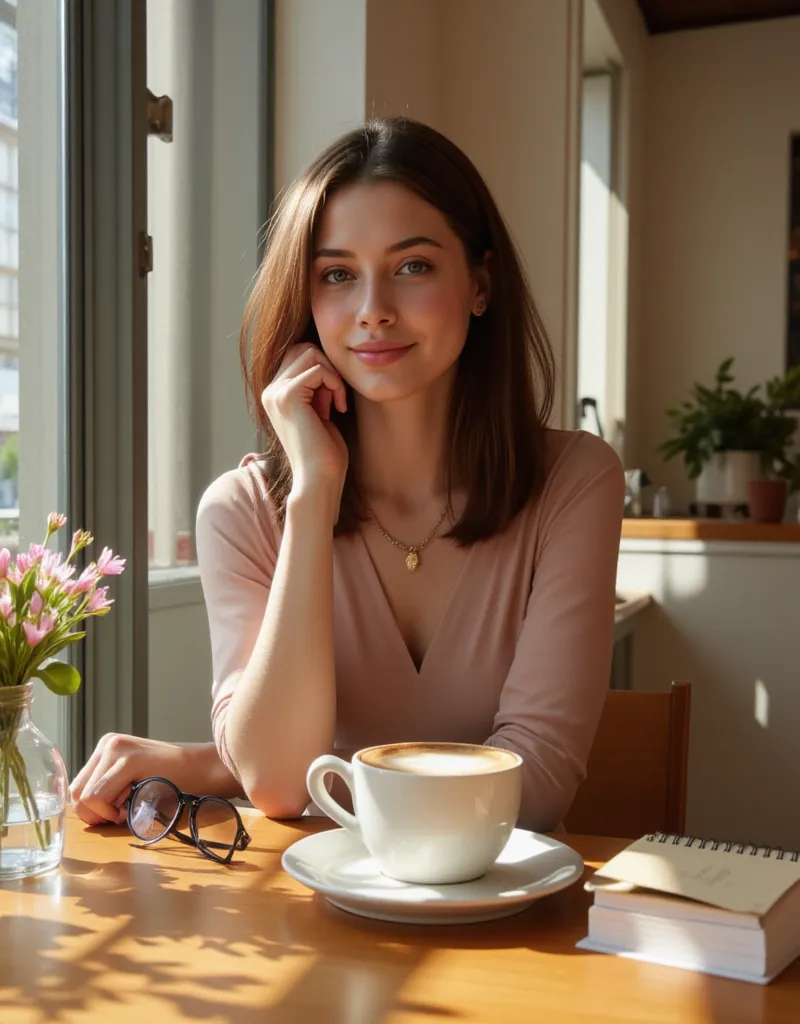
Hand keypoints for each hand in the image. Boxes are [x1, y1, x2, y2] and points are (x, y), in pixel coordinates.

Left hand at [69, 734, 191, 825]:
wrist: (203, 769)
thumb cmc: (172, 782)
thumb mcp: (132, 781)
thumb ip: (107, 789)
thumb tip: (82, 812)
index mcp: (106, 748)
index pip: (76, 789)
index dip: (92, 811)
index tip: (117, 812)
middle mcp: (107, 744)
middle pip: (75, 793)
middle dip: (96, 813)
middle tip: (123, 812)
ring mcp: (116, 748)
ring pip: (86, 797)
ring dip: (106, 812)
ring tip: (131, 805)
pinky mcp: (128, 759)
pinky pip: (99, 796)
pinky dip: (113, 810)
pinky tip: (135, 803)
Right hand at [262, 343, 348, 497]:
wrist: (318, 479)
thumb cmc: (324, 452)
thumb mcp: (319, 412)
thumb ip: (317, 388)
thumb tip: (326, 362)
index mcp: (274, 394)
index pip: (298, 356)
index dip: (323, 369)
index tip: (334, 397)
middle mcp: (270, 391)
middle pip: (303, 348)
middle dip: (328, 367)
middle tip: (337, 397)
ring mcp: (276, 392)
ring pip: (310, 353)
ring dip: (332, 374)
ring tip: (337, 402)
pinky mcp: (288, 395)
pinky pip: (318, 369)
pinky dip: (335, 383)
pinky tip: (338, 408)